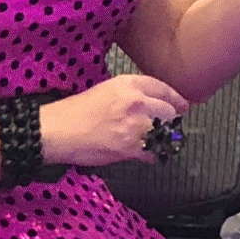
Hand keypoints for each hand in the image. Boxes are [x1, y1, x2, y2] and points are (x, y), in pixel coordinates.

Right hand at [41, 74, 191, 168]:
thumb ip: (128, 94)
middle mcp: (136, 101)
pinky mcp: (131, 147)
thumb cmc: (73, 112)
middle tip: (168, 126)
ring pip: (164, 133)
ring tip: (156, 141)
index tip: (182, 105)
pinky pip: (154, 152)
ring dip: (162, 138)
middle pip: (168, 111)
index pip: (162, 88)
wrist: (58, 131)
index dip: (175, 98)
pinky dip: (153, 154)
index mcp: (128, 84)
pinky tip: (147, 154)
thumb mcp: (104, 91)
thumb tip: (147, 104)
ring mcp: (136, 125)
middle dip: (170, 120)